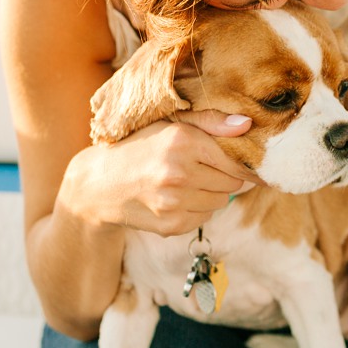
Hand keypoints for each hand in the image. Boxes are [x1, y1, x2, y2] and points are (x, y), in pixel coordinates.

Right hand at [71, 113, 256, 237]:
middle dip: (224, 176)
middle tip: (204, 168)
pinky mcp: (171, 225)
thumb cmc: (139, 146)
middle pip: (232, 182)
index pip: (235, 160)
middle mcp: (178, 172)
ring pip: (221, 202)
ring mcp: (174, 202)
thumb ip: (211, 121)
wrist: (99, 184)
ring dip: (212, 193)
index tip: (248, 163)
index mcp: (182, 140)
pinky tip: (177, 198)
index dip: (245, 162)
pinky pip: (205, 218)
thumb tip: (248, 126)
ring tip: (188, 182)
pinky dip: (197, 209)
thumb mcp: (170, 123)